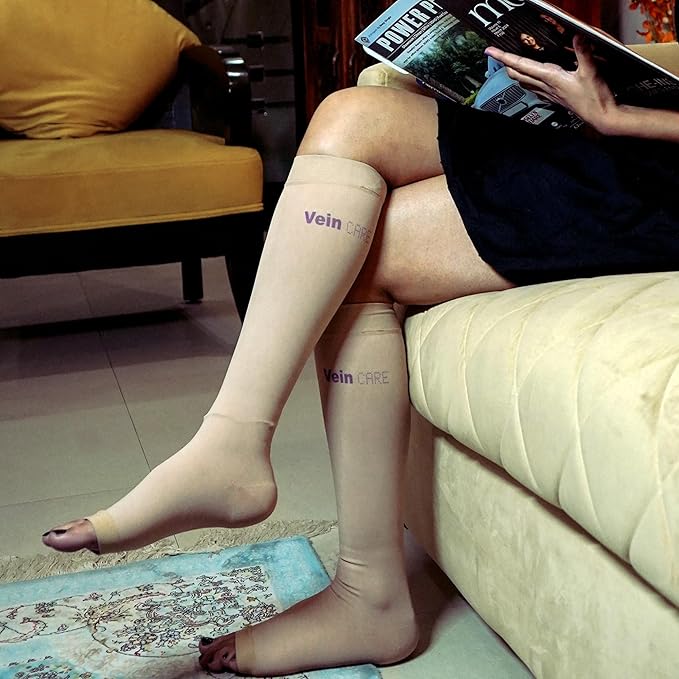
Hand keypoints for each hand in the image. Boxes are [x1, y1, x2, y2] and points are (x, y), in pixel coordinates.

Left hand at [485, 35, 617, 133]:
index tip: (492, 51)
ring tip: (508, 65)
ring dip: (515, 73)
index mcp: (551, 78)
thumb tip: (577, 36)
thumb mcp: (591, 71)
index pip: (522, 65)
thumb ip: (583, 52)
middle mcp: (546, 86)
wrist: (601, 116)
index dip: (505, 57)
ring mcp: (550, 93)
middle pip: (518, 74)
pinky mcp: (556, 98)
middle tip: (496, 55)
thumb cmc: (595, 98)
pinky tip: (529, 82)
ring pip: (525, 82)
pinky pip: (536, 89)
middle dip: (506, 64)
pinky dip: (528, 82)